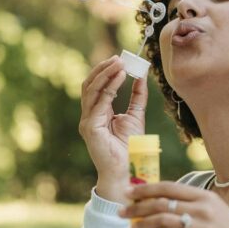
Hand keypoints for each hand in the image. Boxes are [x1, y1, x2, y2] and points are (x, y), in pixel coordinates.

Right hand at [78, 56, 148, 201]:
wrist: (127, 169)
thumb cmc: (130, 147)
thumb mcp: (136, 116)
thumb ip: (137, 97)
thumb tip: (141, 76)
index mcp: (97, 113)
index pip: (96, 86)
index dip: (105, 71)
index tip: (120, 59)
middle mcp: (89, 116)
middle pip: (90, 85)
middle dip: (103, 69)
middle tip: (118, 58)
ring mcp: (87, 121)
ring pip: (91, 90)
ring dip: (105, 74)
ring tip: (119, 63)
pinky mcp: (90, 127)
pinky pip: (99, 102)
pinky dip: (109, 87)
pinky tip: (120, 77)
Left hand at [120, 182, 228, 227]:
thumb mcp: (214, 210)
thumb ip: (191, 203)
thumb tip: (162, 200)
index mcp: (205, 196)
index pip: (169, 187)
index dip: (146, 189)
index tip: (129, 192)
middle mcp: (202, 209)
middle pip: (162, 202)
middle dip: (138, 206)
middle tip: (122, 211)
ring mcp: (201, 227)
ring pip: (163, 219)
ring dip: (143, 223)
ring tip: (132, 227)